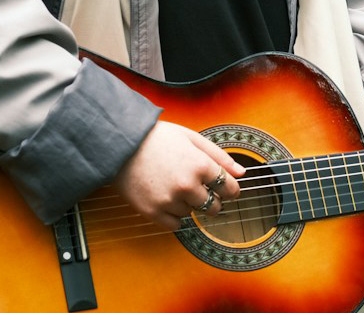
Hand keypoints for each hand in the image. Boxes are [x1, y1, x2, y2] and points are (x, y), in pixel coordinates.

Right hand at [116, 120, 245, 230]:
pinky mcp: (153, 212)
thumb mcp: (192, 138)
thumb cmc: (158, 138)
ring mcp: (169, 200)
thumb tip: (242, 173)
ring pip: (192, 213)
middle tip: (202, 191)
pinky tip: (167, 200)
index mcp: (200, 165)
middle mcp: (187, 185)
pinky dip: (174, 216)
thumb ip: (219, 156)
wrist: (122, 144)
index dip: (231, 190)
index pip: (229, 188)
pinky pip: (175, 225)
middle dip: (213, 200)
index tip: (228, 190)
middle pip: (213, 206)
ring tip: (174, 186)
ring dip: (189, 204)